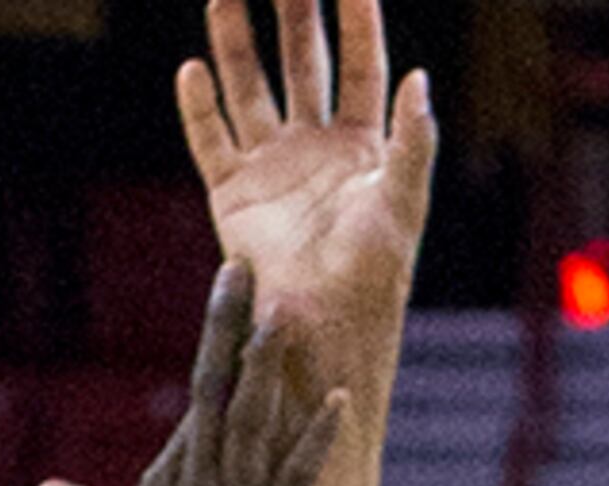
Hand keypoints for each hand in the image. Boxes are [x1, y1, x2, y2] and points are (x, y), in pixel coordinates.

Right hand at [37, 261, 348, 485]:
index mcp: (165, 480)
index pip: (197, 397)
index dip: (217, 339)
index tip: (233, 290)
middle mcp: (197, 481)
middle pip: (216, 386)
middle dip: (230, 325)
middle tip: (246, 267)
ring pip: (254, 421)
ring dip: (272, 366)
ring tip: (290, 310)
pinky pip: (294, 481)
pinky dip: (315, 441)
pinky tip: (337, 402)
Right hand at [174, 0, 434, 386]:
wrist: (323, 332)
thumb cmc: (374, 277)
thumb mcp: (403, 204)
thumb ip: (412, 142)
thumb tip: (419, 77)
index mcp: (363, 146)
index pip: (360, 66)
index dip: (357, 20)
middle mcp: (314, 148)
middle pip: (301, 64)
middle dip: (293, 13)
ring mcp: (271, 169)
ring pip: (249, 90)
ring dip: (236, 44)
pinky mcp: (233, 197)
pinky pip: (210, 140)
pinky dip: (198, 106)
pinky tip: (189, 68)